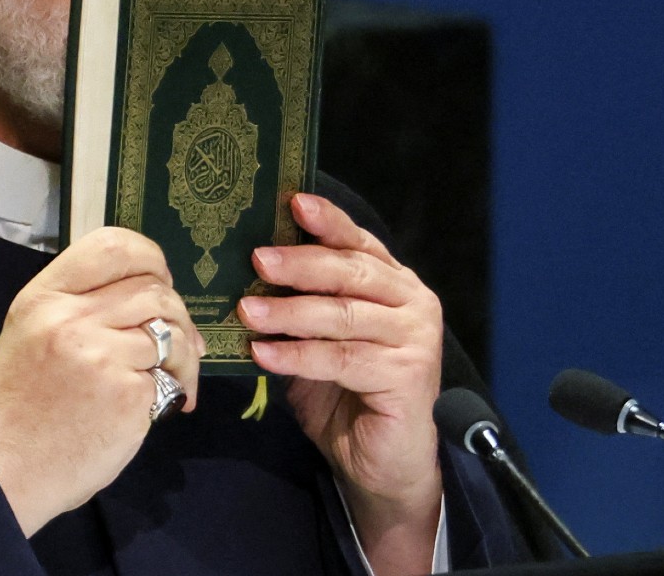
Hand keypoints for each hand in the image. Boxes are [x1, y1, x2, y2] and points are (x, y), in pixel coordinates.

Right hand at [0, 226, 203, 536]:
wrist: (1, 469)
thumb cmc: (19, 404)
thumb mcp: (32, 332)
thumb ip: (80, 305)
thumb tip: (150, 292)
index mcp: (44, 296)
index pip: (112, 245)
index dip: (150, 258)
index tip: (160, 281)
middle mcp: (71, 317)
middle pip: (153, 288)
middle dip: (178, 315)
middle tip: (179, 341)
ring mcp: (100, 354)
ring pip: (170, 332)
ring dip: (185, 356)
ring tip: (176, 379)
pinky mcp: (126, 393)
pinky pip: (167, 377)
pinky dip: (173, 392)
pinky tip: (157, 410)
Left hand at [237, 193, 443, 574]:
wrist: (379, 461)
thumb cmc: (344, 393)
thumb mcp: (317, 339)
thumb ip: (299, 305)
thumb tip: (246, 273)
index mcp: (392, 284)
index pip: (359, 244)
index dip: (328, 222)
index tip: (293, 202)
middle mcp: (412, 303)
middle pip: (352, 272)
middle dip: (301, 263)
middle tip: (258, 258)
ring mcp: (416, 339)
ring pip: (344, 315)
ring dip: (290, 312)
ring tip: (248, 311)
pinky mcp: (409, 376)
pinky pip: (343, 359)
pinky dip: (299, 355)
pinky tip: (264, 354)